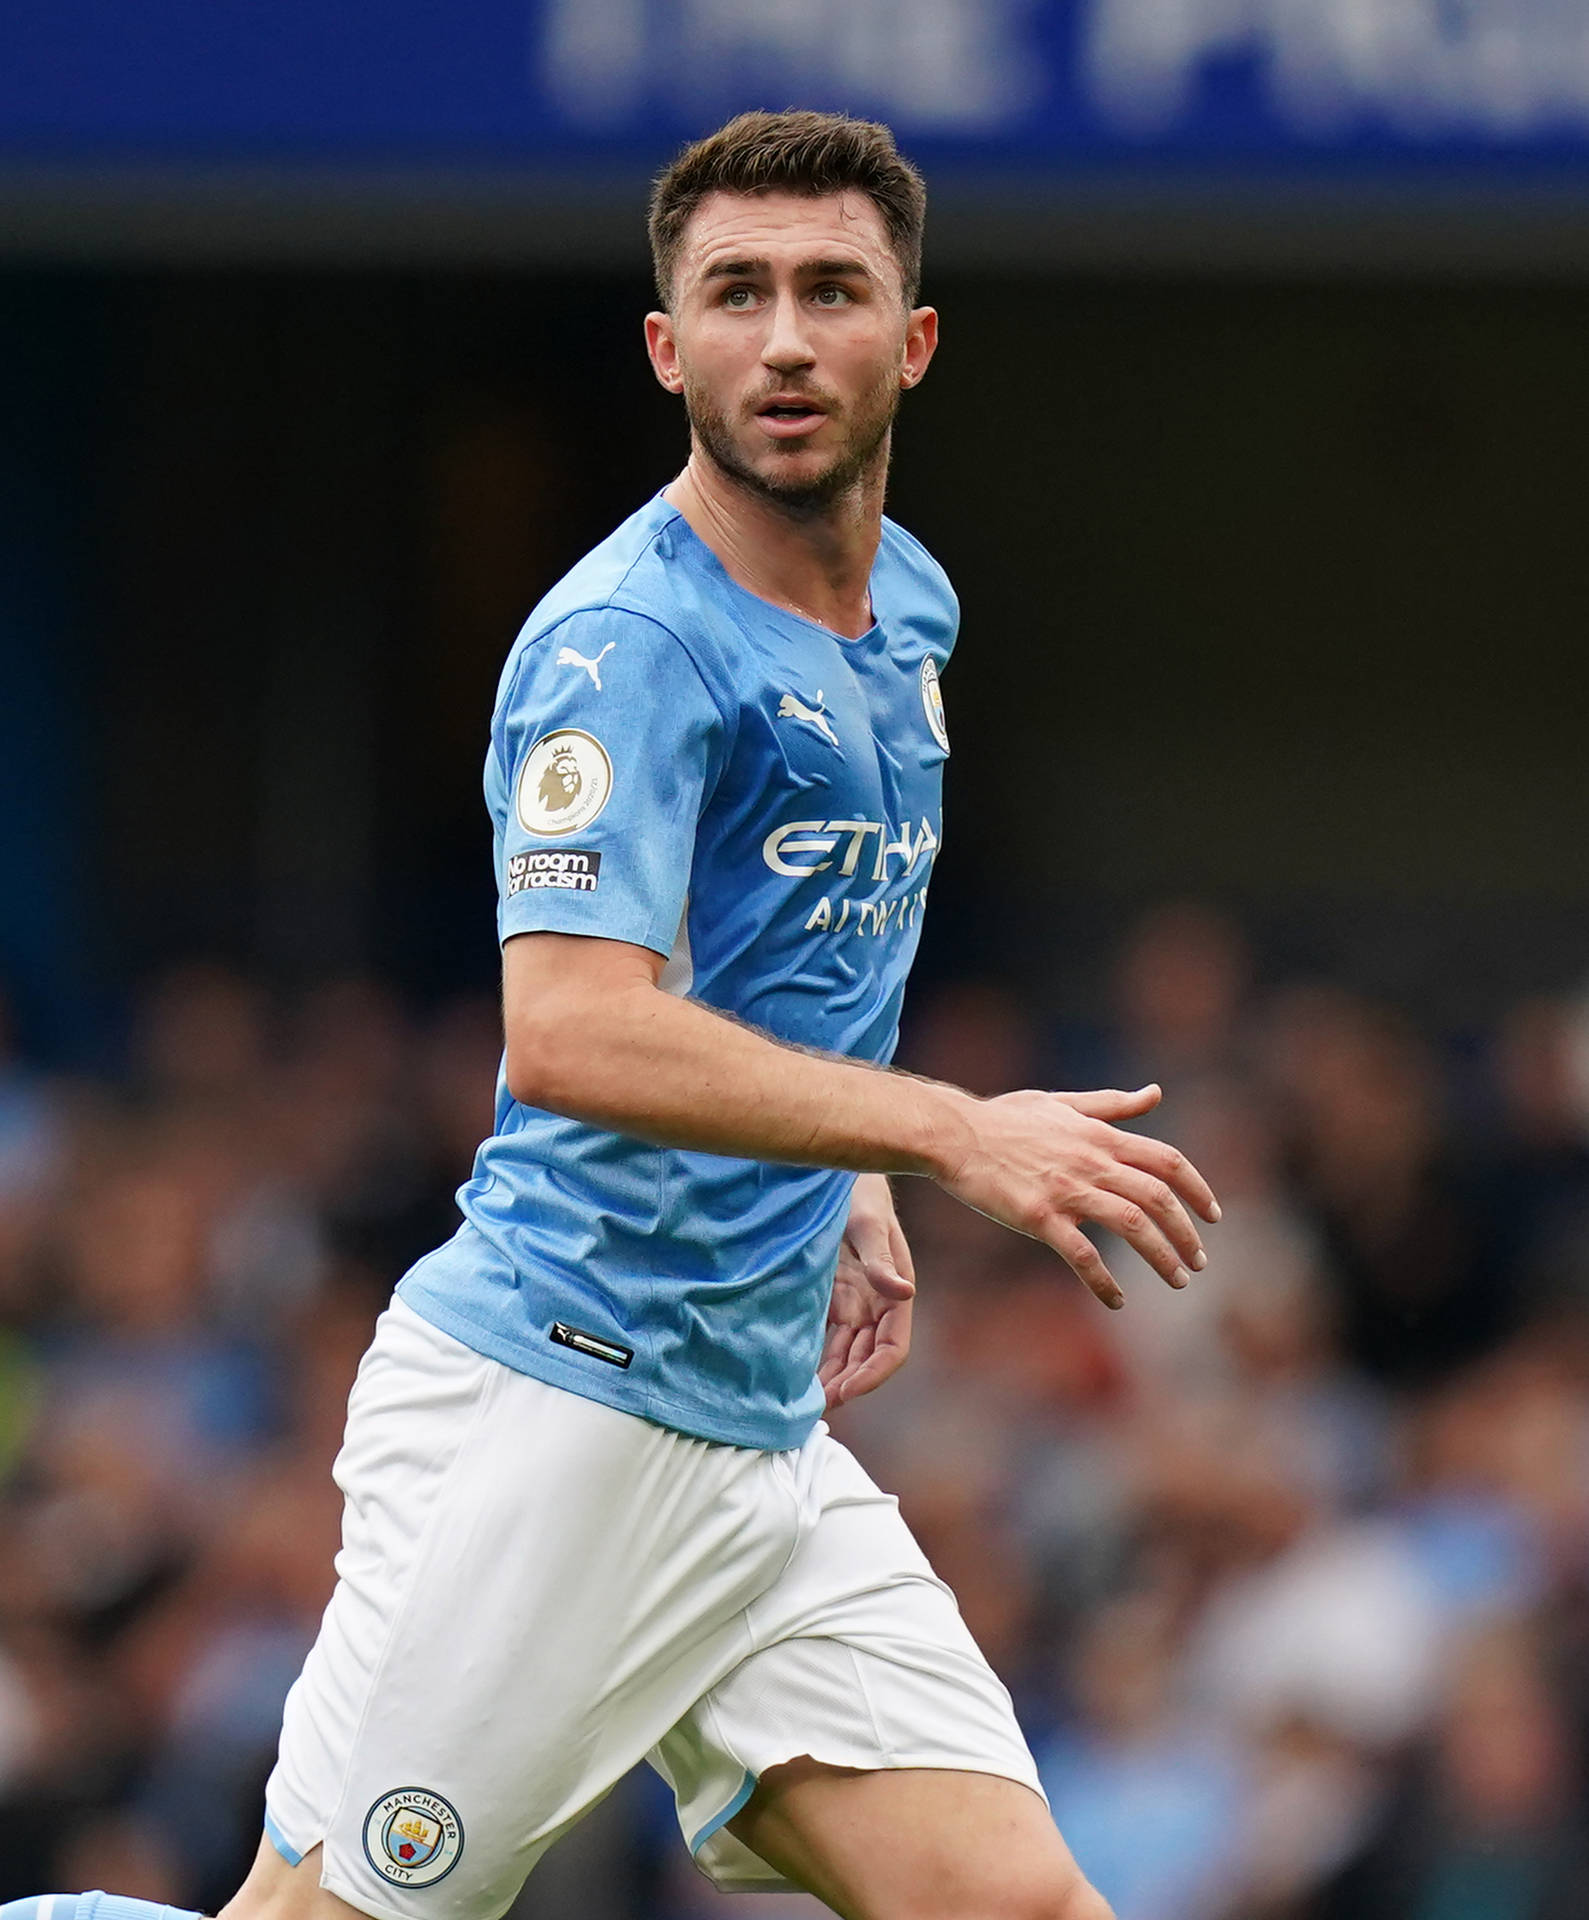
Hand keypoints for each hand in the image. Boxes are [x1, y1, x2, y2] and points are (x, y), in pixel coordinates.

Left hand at [821, 1173, 915, 1409]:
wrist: (830, 1173)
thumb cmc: (856, 1192)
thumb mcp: (867, 1223)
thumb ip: (880, 1259)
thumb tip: (904, 1292)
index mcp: (894, 1290)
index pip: (893, 1348)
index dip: (873, 1375)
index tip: (845, 1392)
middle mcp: (876, 1302)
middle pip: (867, 1358)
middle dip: (847, 1384)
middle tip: (815, 1406)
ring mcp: (853, 1300)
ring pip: (846, 1352)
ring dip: (832, 1377)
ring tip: (803, 1399)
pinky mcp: (831, 1295)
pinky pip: (826, 1336)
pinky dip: (816, 1357)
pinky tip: (794, 1373)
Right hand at [935, 1085, 1219, 1310]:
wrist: (954, 1135)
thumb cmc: (1005, 1119)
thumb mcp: (1063, 1102)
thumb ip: (1112, 1105)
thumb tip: (1156, 1093)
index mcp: (1099, 1136)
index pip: (1166, 1161)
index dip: (1198, 1189)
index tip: (1213, 1217)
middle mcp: (1091, 1162)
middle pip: (1158, 1197)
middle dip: (1186, 1233)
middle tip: (1199, 1262)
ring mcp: (1066, 1190)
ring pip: (1132, 1225)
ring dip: (1162, 1257)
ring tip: (1178, 1280)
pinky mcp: (1038, 1217)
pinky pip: (1082, 1255)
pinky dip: (1104, 1281)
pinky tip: (1116, 1301)